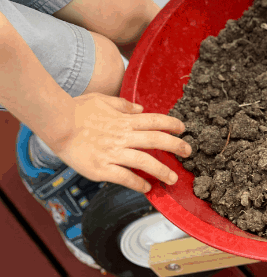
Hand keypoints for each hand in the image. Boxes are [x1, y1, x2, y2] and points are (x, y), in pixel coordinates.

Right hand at [50, 92, 190, 192]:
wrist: (58, 124)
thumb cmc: (78, 109)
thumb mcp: (104, 99)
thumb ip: (124, 105)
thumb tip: (140, 108)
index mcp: (124, 120)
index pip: (154, 120)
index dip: (171, 124)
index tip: (183, 128)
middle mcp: (123, 136)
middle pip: (156, 140)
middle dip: (175, 146)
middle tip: (188, 151)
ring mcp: (113, 153)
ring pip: (145, 162)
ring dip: (162, 170)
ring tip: (173, 179)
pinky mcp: (101, 168)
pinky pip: (124, 178)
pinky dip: (138, 184)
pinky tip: (146, 188)